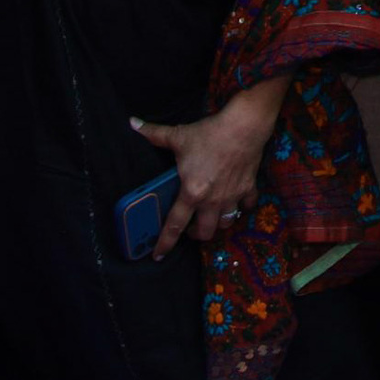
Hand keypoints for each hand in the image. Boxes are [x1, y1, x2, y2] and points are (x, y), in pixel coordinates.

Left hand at [125, 86, 277, 255]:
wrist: (243, 127)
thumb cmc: (208, 134)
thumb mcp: (178, 135)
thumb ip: (154, 134)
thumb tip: (132, 123)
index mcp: (192, 193)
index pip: (175, 224)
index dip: (165, 242)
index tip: (158, 255)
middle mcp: (212, 201)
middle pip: (205, 232)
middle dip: (196, 234)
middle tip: (190, 227)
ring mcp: (232, 197)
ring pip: (226, 223)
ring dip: (218, 224)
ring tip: (211, 216)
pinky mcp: (248, 188)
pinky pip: (247, 206)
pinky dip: (242, 207)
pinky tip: (238, 202)